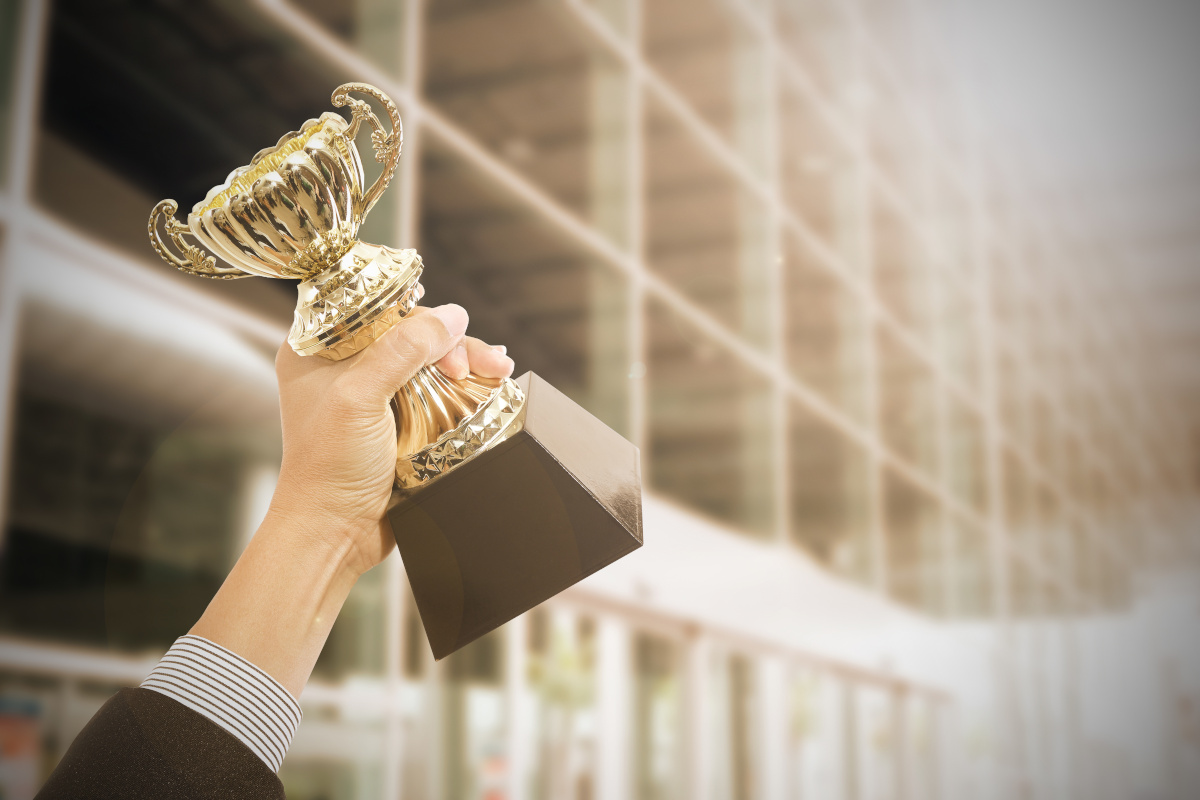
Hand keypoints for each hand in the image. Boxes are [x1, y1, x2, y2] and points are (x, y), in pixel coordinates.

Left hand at [268, 299, 514, 576]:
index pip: (375, 305)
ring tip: (500, 370)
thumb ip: (403, 350)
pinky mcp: (399, 422)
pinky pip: (437, 392)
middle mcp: (343, 366)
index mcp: (316, 349)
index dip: (415, 313)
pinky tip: (491, 383)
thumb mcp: (361, 397)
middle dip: (450, 342)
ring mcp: (373, 395)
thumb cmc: (330, 467)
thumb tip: (454, 315)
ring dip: (466, 363)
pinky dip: (464, 387)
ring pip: (428, 361)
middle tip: (480, 363)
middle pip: (409, 332)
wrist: (335, 534)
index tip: (447, 332)